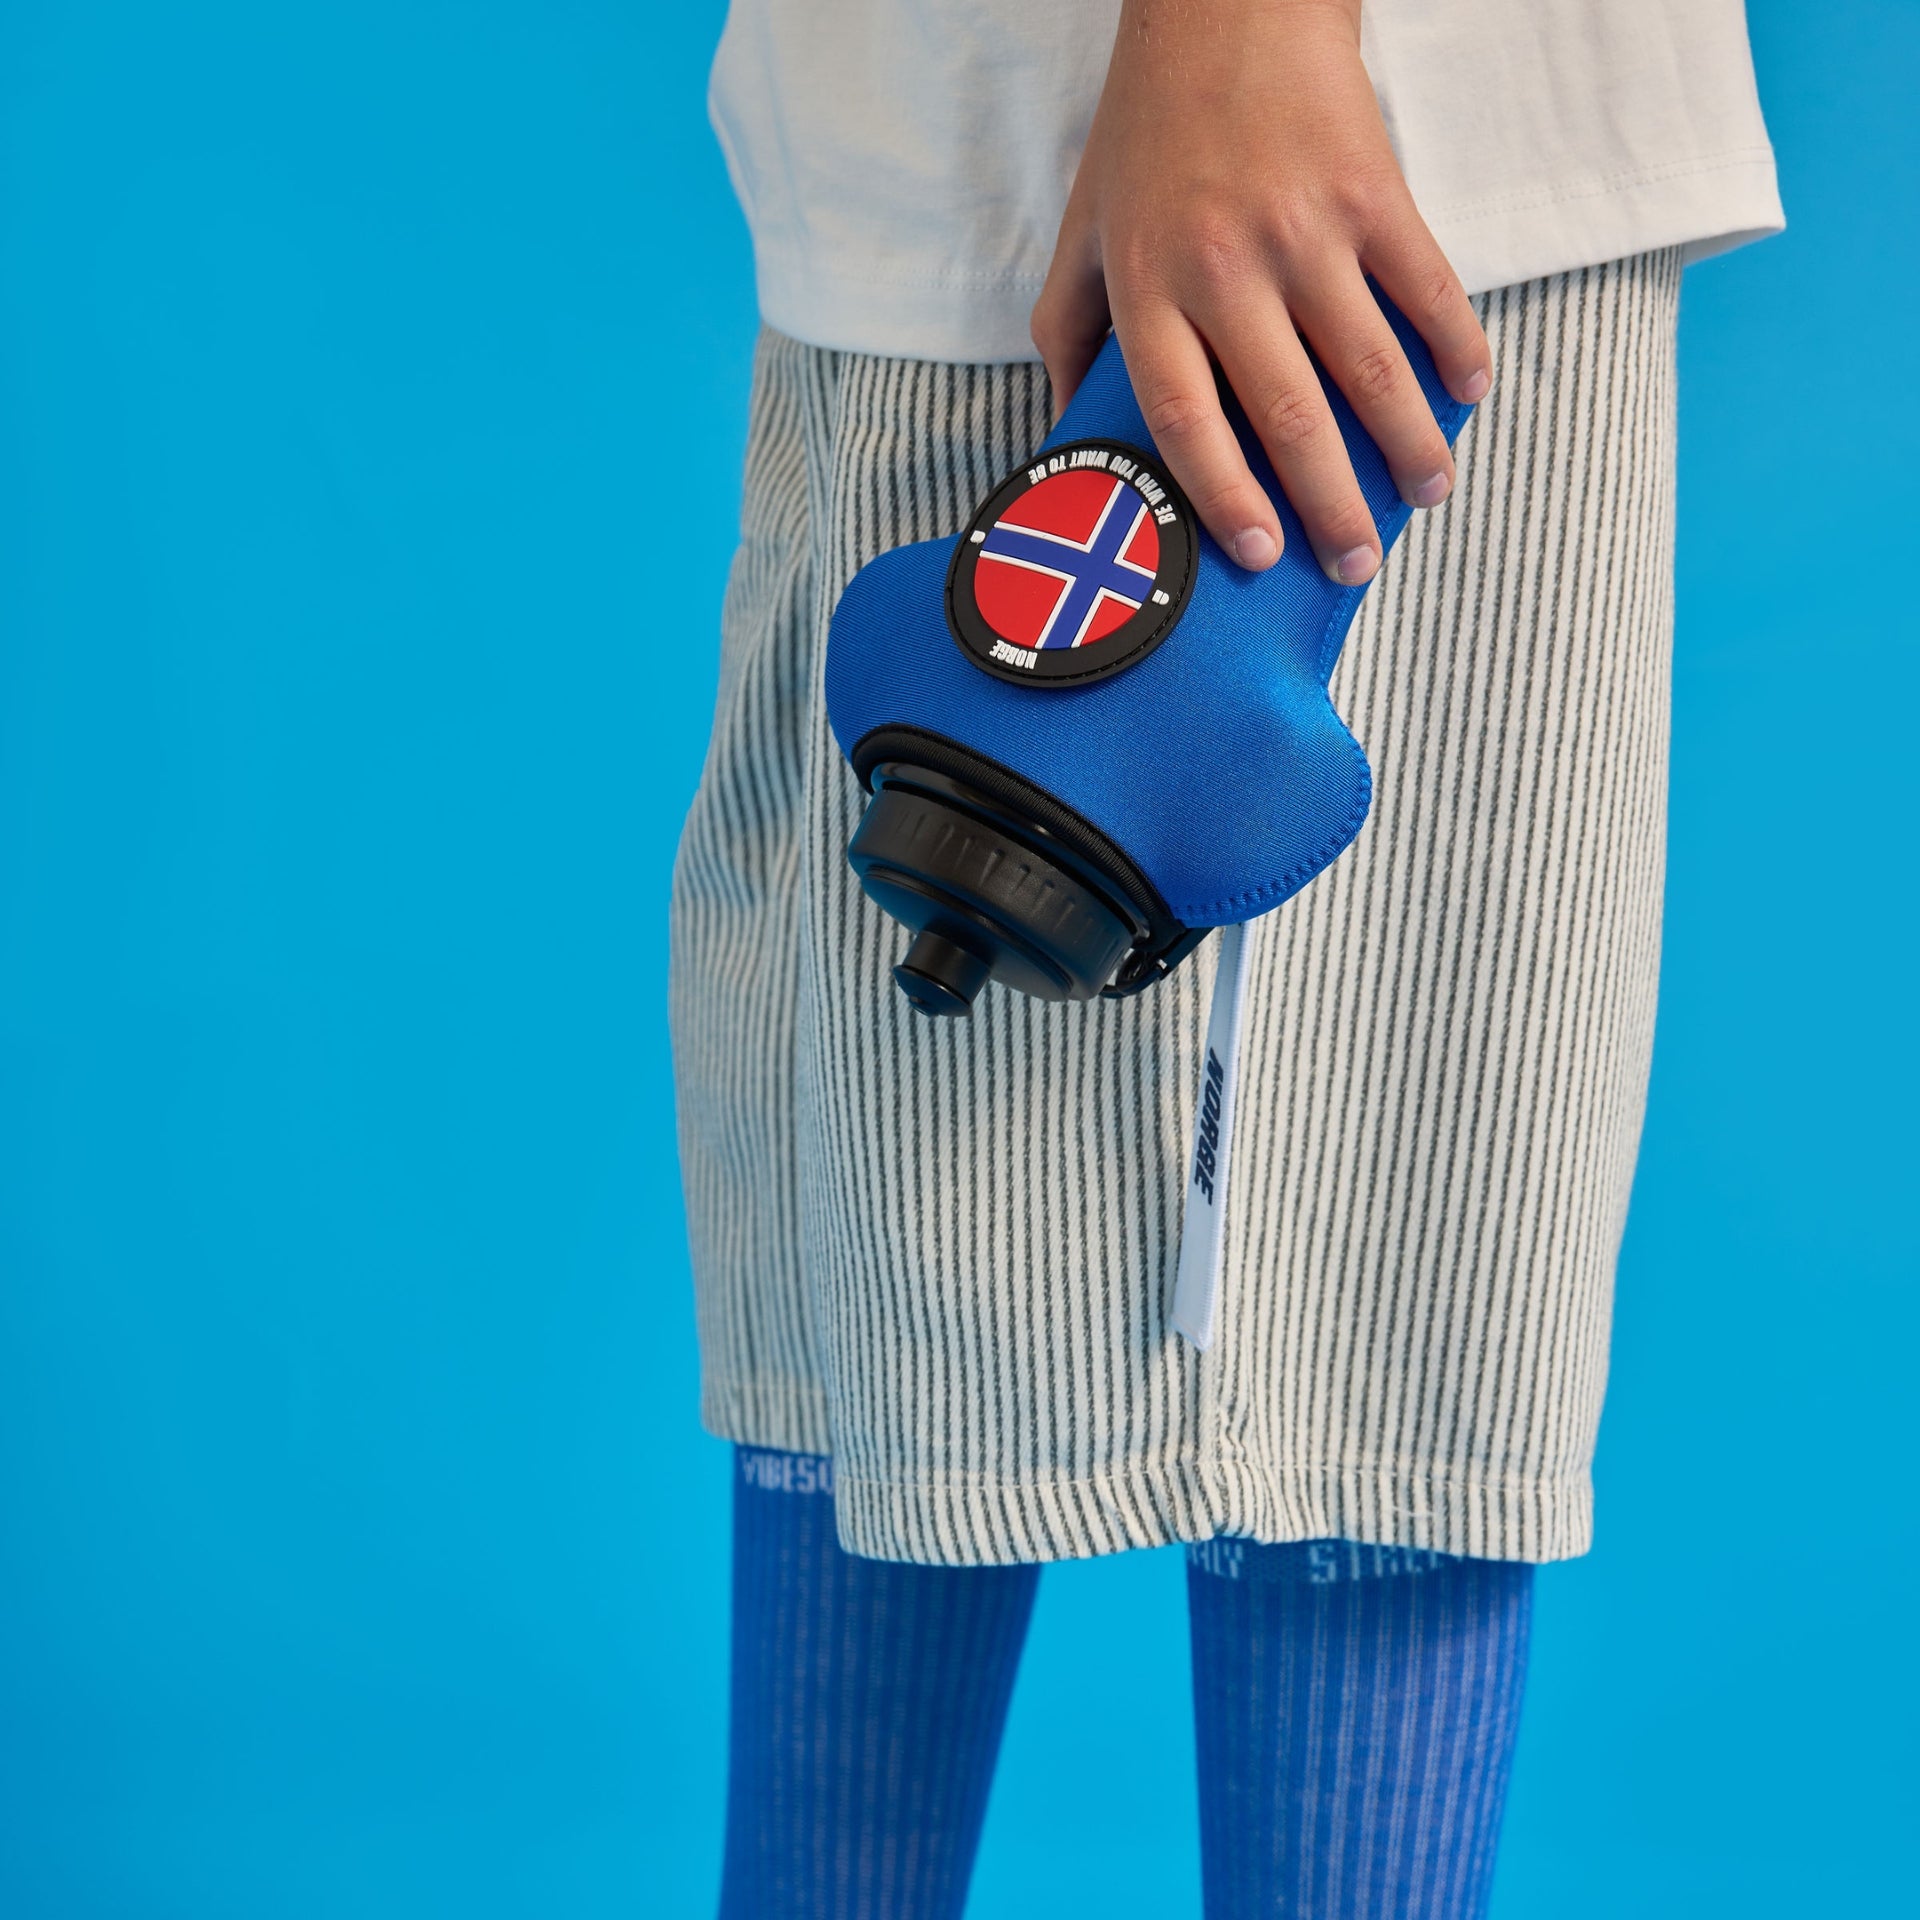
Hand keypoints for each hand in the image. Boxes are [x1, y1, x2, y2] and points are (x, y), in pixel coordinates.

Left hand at [1031, 0, 1489, 581]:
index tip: (1261, 555)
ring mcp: (1304, 229)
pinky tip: (1467, 396)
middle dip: (1331, 507)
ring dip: (1410, 445)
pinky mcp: (1371, 188)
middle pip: (1288, 418)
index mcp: (1149, 291)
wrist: (1223, 5)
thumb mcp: (1081, 237)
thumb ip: (1067, 342)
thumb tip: (1064, 439)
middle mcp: (1225, 268)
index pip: (1188, 423)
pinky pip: (1426, 286)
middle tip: (1357, 565)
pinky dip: (1455, 347)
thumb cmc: (1144, 137)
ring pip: (1370, 367)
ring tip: (1430, 495)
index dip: (1226, 500)